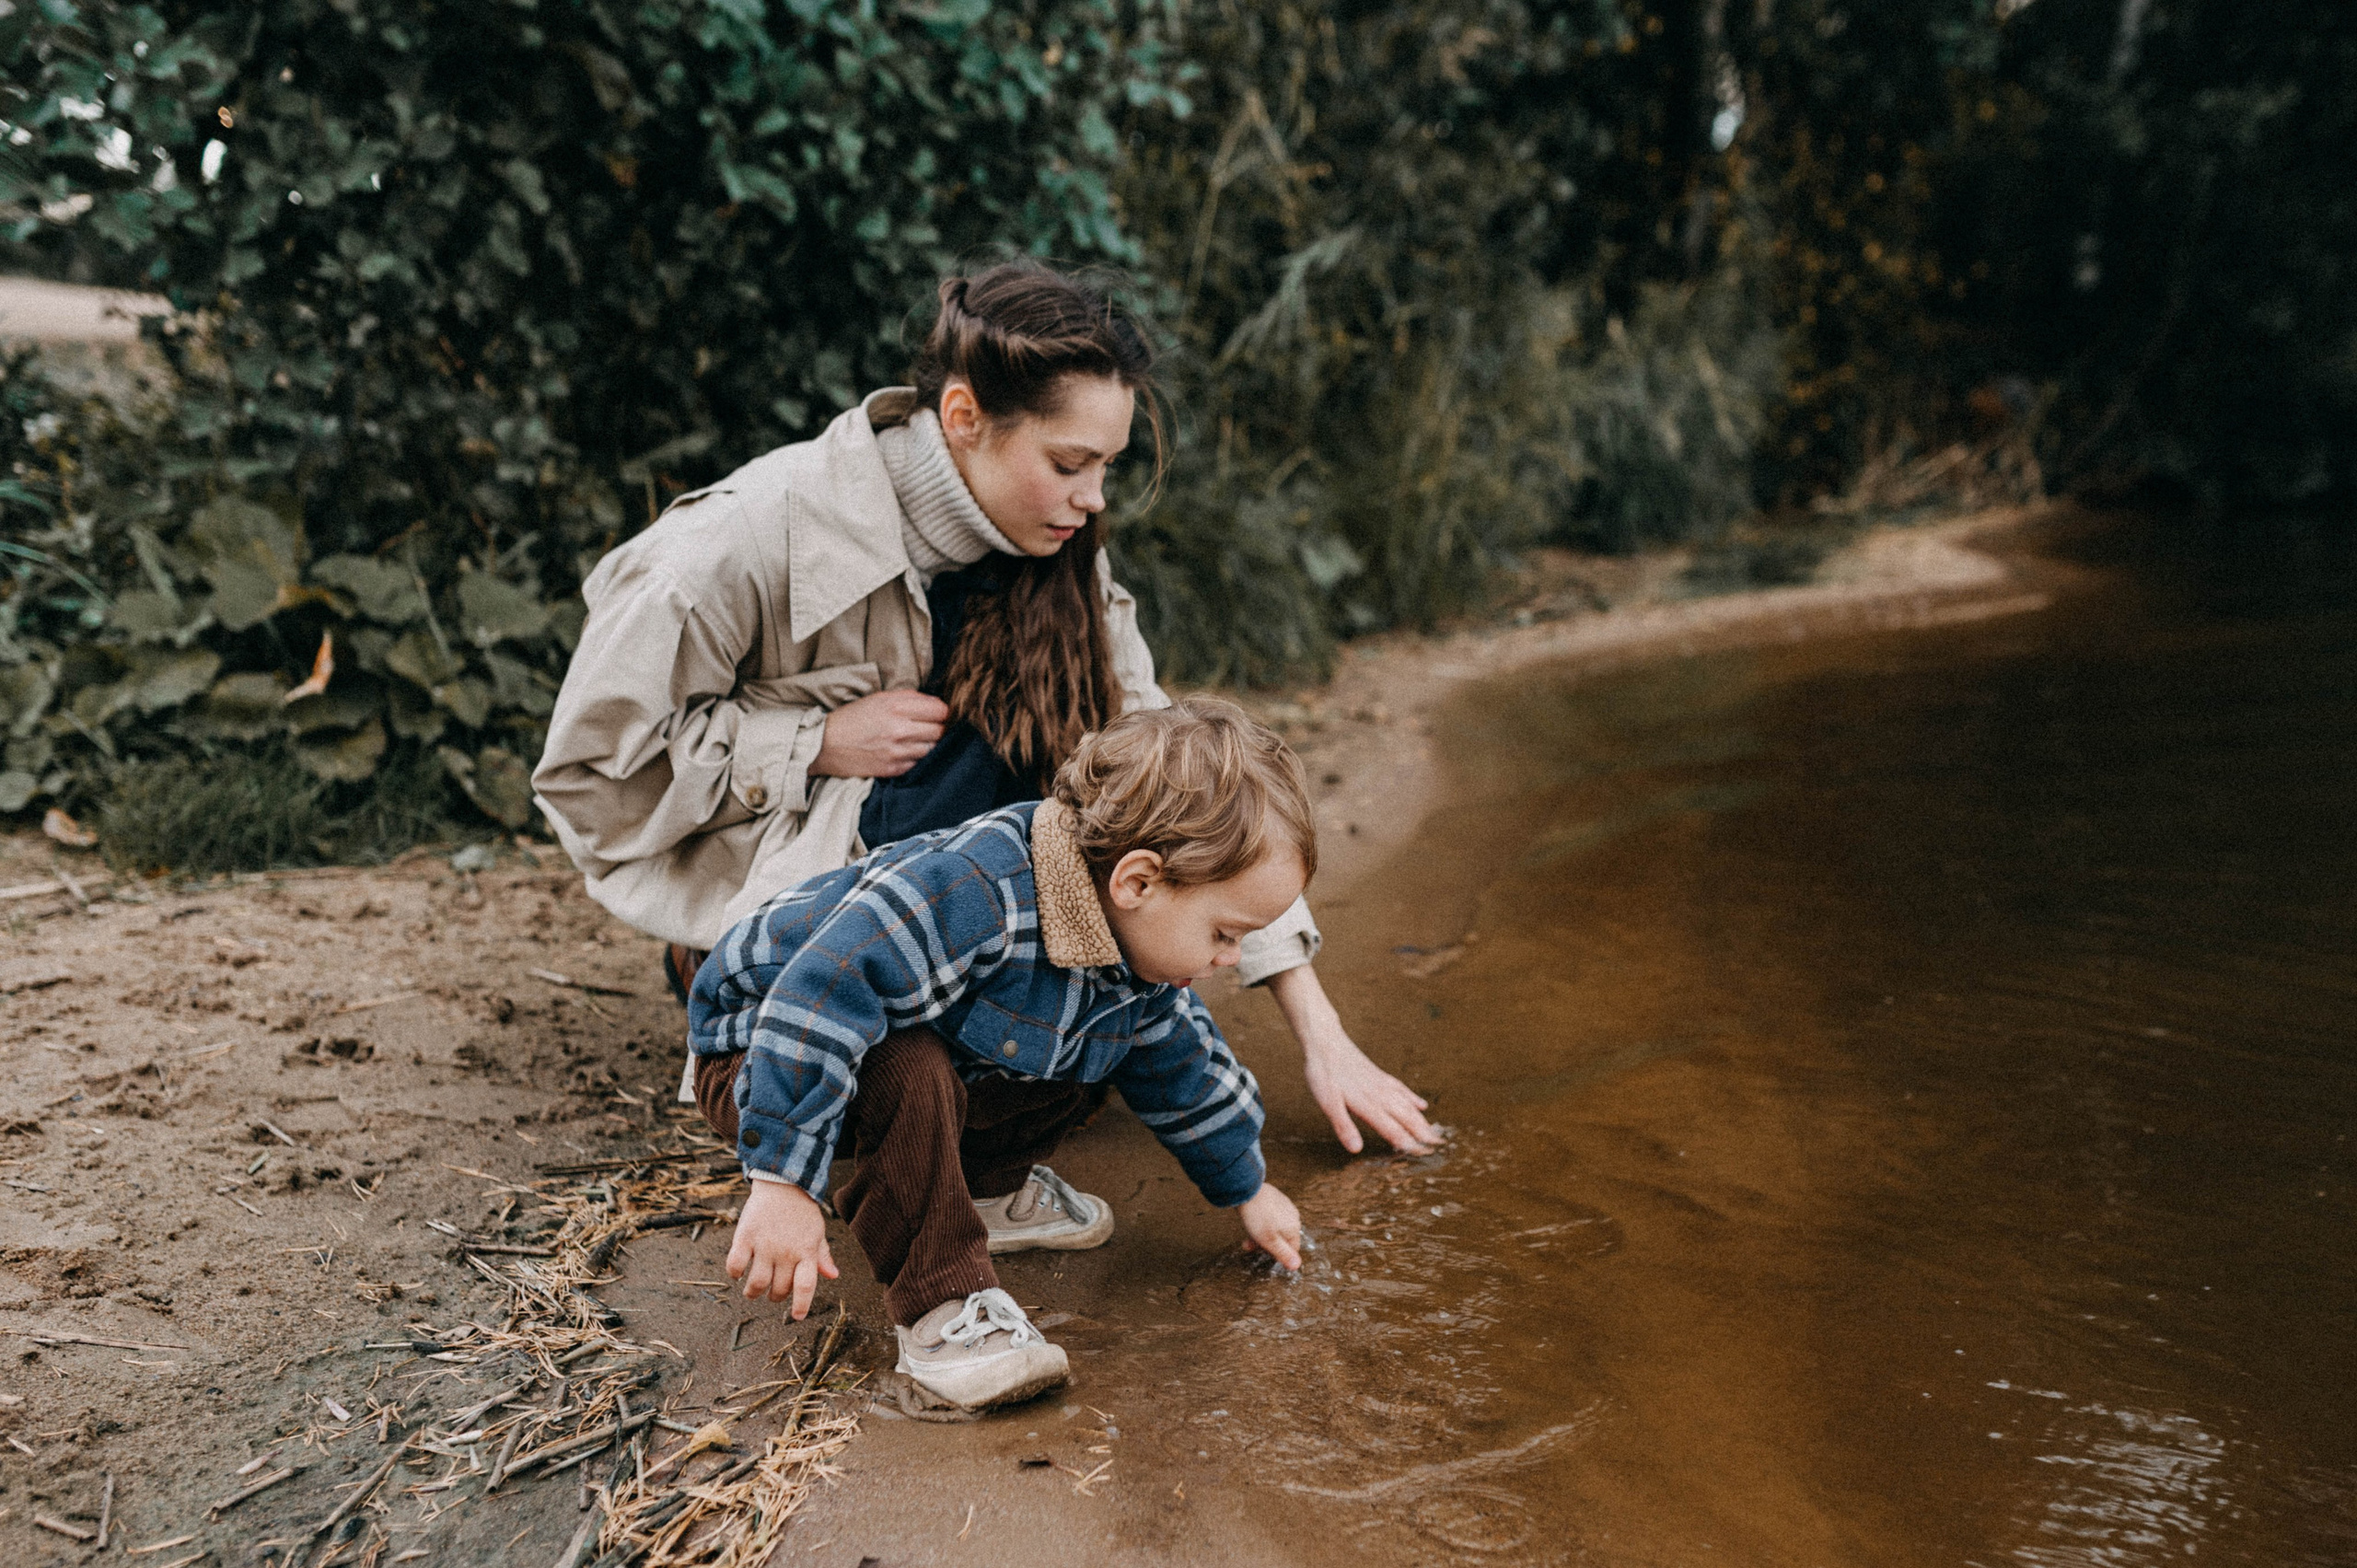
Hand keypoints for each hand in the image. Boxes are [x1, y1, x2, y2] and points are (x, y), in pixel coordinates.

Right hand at [726, 1179, 839, 1317]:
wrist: (783, 1182)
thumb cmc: (802, 1211)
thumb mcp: (817, 1231)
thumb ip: (823, 1255)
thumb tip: (833, 1275)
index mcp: (806, 1252)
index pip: (806, 1286)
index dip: (801, 1305)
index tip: (797, 1317)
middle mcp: (786, 1252)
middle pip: (779, 1289)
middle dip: (775, 1298)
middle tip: (772, 1294)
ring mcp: (765, 1245)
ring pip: (757, 1283)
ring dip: (753, 1293)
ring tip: (752, 1291)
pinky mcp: (745, 1236)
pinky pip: (735, 1264)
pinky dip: (734, 1274)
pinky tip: (737, 1273)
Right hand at [809, 689, 948, 778]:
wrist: (824, 744)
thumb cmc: (852, 718)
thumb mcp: (879, 698)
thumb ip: (909, 698)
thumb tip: (935, 703)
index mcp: (897, 706)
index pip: (940, 710)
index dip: (943, 712)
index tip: (938, 715)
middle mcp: (900, 728)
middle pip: (941, 731)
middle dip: (939, 729)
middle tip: (930, 728)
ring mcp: (898, 751)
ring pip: (933, 749)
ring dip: (929, 745)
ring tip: (917, 741)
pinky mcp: (894, 769)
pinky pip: (919, 764)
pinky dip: (916, 758)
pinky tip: (905, 753)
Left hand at [1237, 1182, 1302, 1270]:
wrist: (1248, 1190)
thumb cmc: (1257, 1216)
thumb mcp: (1269, 1241)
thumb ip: (1283, 1254)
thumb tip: (1297, 1266)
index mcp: (1294, 1228)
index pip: (1292, 1249)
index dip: (1276, 1254)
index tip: (1262, 1252)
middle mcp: (1293, 1217)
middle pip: (1282, 1238)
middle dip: (1265, 1243)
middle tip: (1248, 1245)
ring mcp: (1285, 1206)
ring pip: (1275, 1227)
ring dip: (1261, 1233)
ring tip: (1247, 1232)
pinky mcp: (1277, 1199)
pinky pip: (1271, 1215)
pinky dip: (1262, 1220)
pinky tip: (1252, 1219)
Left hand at [1267, 966, 1438, 1154]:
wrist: (1325, 1041)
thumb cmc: (1323, 1072)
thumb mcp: (1327, 1103)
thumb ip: (1343, 1126)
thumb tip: (1356, 1149)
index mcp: (1369, 1104)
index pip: (1393, 1130)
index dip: (1407, 1144)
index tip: (1422, 1155)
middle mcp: (1380, 1095)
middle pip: (1407, 1118)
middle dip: (1422, 1134)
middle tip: (1439, 1147)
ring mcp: (1382, 1084)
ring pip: (1408, 1105)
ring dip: (1422, 1120)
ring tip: (1434, 1133)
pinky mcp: (1380, 1075)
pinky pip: (1402, 1090)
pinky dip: (1413, 1099)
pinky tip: (1421, 1106)